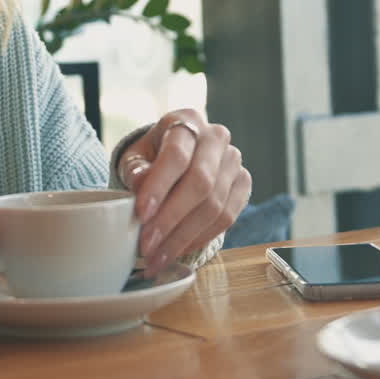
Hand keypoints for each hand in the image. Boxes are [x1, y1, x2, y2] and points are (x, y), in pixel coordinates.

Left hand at [119, 109, 250, 276]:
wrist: (177, 158)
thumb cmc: (152, 157)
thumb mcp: (136, 157)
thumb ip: (135, 169)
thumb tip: (140, 183)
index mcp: (186, 121)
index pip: (176, 155)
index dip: (159, 186)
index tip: (141, 214)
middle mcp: (216, 137)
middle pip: (200, 182)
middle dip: (171, 219)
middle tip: (147, 245)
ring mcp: (234, 161)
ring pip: (214, 205)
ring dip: (183, 237)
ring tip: (158, 257)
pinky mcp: (243, 184)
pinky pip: (227, 217)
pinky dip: (200, 238)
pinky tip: (178, 250)